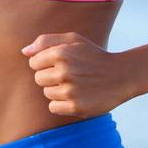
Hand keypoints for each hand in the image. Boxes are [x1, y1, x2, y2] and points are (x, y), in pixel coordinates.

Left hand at [20, 32, 137, 116]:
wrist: (123, 75)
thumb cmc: (94, 56)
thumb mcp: (74, 40)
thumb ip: (46, 41)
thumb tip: (24, 52)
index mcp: (61, 53)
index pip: (33, 62)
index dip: (45, 63)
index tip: (61, 63)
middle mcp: (65, 72)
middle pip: (38, 79)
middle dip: (50, 77)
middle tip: (70, 75)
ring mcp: (71, 91)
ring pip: (46, 93)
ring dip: (57, 90)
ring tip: (76, 85)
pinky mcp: (76, 107)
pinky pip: (53, 107)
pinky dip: (62, 104)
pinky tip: (76, 96)